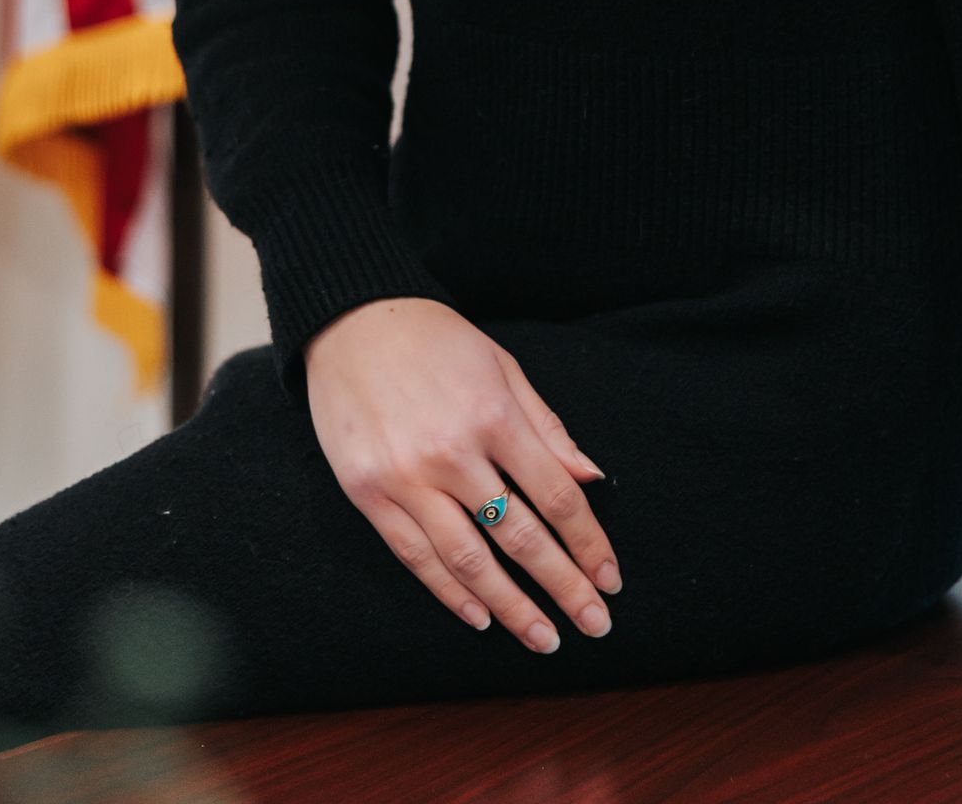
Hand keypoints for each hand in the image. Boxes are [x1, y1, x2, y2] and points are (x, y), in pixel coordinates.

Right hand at [304, 296, 622, 653]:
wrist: (352, 322)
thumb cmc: (435, 340)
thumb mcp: (502, 366)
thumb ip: (546, 427)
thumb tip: (591, 477)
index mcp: (493, 415)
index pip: (555, 495)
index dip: (588, 542)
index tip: (610, 578)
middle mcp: (452, 453)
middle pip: (519, 537)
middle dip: (563, 587)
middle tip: (594, 625)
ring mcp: (406, 478)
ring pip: (468, 561)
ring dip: (512, 607)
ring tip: (542, 638)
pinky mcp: (367, 494)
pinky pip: (415, 556)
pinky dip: (450, 593)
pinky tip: (481, 616)